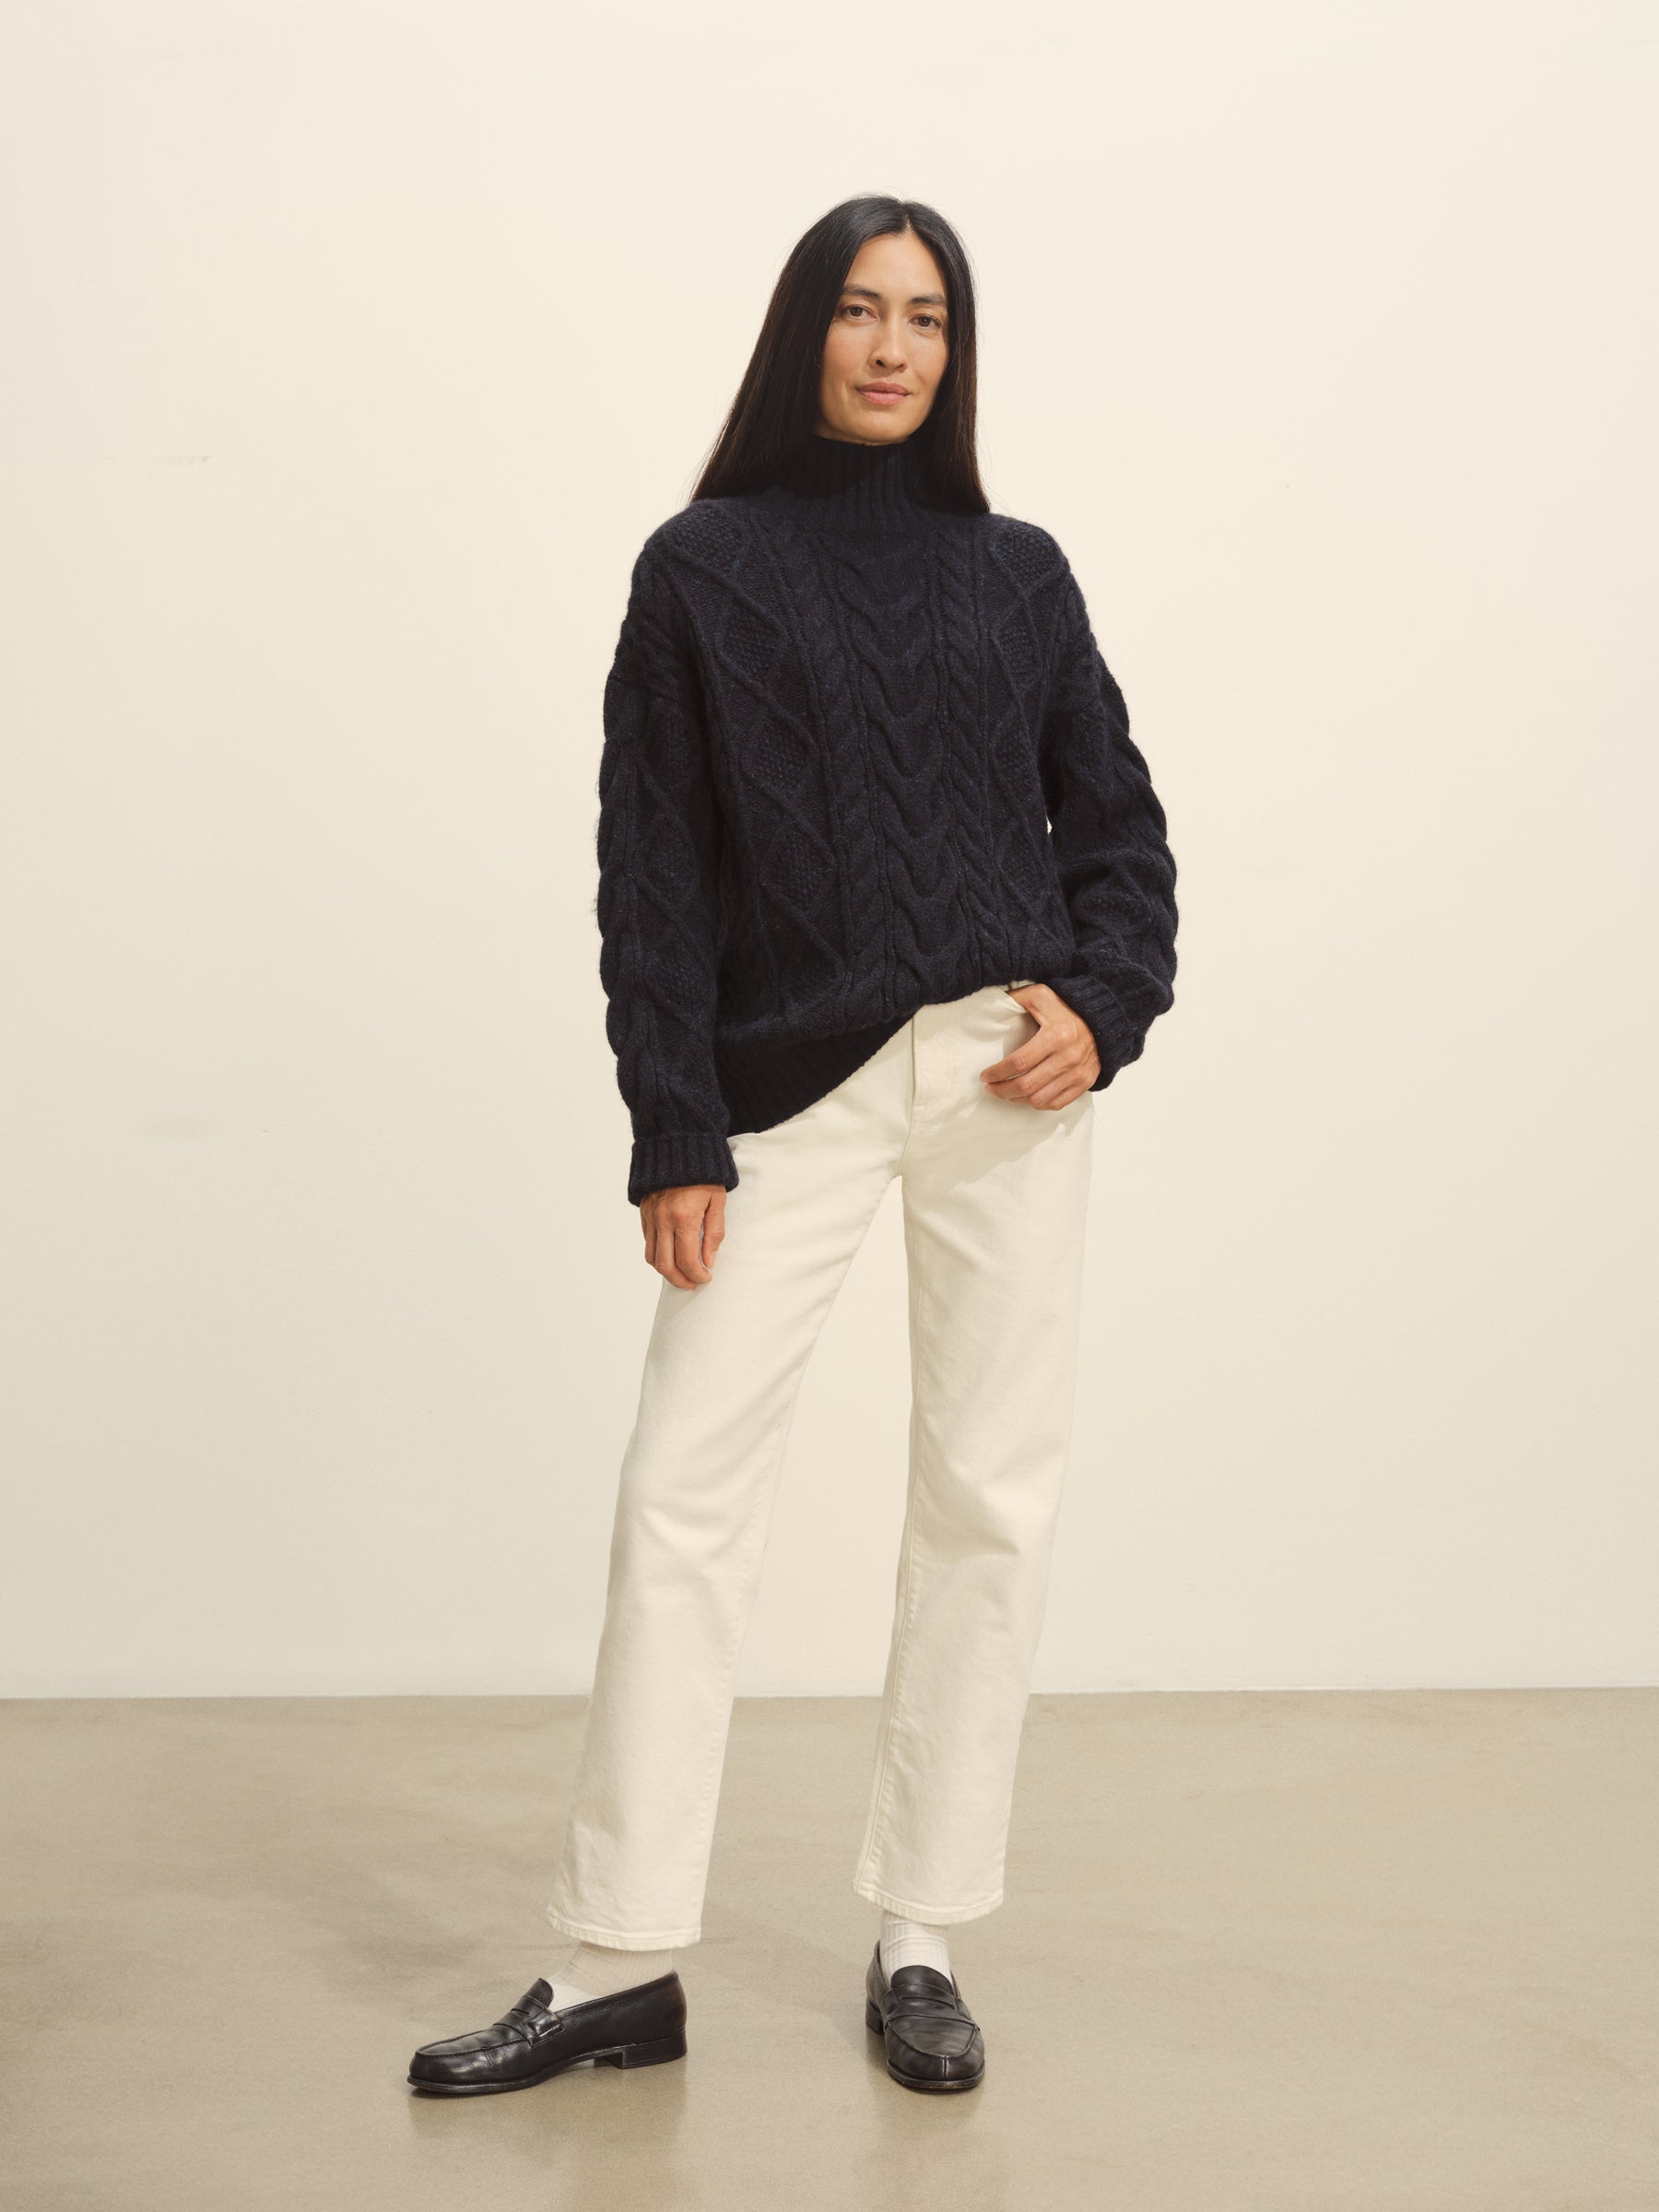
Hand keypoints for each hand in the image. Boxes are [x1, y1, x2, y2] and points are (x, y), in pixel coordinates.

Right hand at [639, 1182, 727, 1286]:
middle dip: (680, 1281)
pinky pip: (647, 1242)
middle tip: (692, 1283)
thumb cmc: (703, 1173)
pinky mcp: (644, 1212)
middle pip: (665, 1266)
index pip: (687, 1261)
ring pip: (651, 1257)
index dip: (697, 1275)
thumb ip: (714, 1233)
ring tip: (681, 1273)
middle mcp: (663, 1220)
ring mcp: (650, 1216)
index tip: (706, 1278)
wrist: (678, 1146)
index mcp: (684, 1217)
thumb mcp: (718, 1201)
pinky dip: (657, 1254)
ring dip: (666, 1271)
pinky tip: (671, 1254)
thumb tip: (708, 1261)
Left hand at [979, 982, 1099, 1107]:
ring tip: (1005, 1093)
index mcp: (1056, 1035)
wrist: (1103, 1018)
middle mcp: (1068, 1057)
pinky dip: (1038, 1104)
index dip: (997, 1072)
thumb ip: (1014, 998)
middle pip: (1027, 1085)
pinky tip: (1026, 1097)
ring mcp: (1078, 1073)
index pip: (1019, 1062)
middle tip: (990, 1087)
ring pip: (1039, 1099)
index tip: (985, 1075)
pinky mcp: (1085, 1082)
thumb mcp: (1040, 995)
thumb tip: (989, 1007)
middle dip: (1002, 1090)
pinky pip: (1056, 1103)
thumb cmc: (1067, 1006)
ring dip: (1017, 1100)